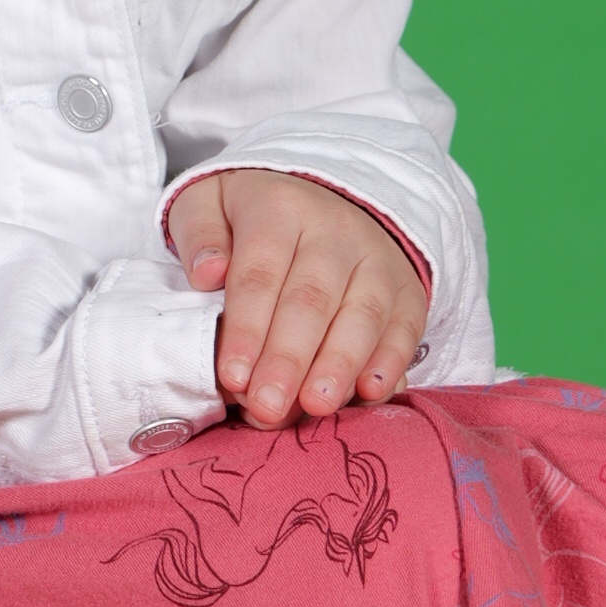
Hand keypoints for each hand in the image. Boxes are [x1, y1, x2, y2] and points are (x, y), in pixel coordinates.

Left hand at [167, 171, 429, 425]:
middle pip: (311, 300)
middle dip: (288, 359)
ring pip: (361, 315)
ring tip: (316, 406)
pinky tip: (369, 393)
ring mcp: (377, 260)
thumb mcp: (209, 202)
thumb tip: (207, 273)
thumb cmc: (250, 216)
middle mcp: (335, 231)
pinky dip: (390, 362)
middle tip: (267, 406)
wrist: (324, 200)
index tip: (232, 377)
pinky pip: (405, 327)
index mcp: (279, 208)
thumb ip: (198, 233)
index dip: (247, 329)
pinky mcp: (406, 290)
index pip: (261, 274)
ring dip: (339, 365)